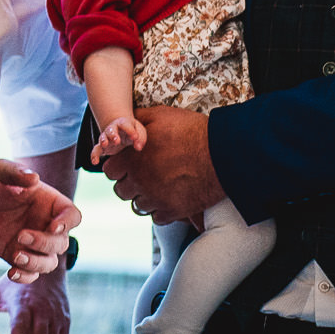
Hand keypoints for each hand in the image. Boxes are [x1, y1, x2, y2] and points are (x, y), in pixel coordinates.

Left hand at [0, 158, 80, 280]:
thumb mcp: (0, 170)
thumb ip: (17, 173)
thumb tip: (33, 178)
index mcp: (49, 203)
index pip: (72, 215)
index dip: (68, 223)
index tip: (53, 226)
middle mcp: (46, 225)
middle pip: (62, 243)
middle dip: (44, 243)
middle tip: (21, 235)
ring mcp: (33, 243)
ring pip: (49, 262)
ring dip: (36, 263)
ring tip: (16, 256)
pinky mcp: (17, 255)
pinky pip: (30, 273)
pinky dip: (24, 277)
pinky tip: (12, 273)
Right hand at [92, 114, 146, 160]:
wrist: (122, 132)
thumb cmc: (133, 131)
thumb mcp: (139, 131)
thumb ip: (140, 138)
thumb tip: (138, 148)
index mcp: (122, 123)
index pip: (125, 124)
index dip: (129, 130)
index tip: (134, 137)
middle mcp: (112, 129)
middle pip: (110, 130)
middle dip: (113, 134)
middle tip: (117, 140)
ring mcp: (106, 138)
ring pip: (102, 138)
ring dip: (103, 141)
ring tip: (104, 145)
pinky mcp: (102, 147)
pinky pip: (96, 150)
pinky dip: (94, 155)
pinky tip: (94, 162)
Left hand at [102, 105, 220, 224]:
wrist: (224, 153)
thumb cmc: (192, 131)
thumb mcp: (160, 115)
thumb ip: (136, 120)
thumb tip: (123, 124)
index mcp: (132, 159)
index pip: (110, 171)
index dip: (118, 167)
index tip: (128, 165)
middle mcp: (140, 181)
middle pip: (121, 191)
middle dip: (129, 183)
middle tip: (144, 176)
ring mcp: (156, 198)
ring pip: (138, 206)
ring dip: (144, 197)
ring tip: (158, 187)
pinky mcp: (174, 210)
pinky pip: (157, 218)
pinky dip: (161, 210)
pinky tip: (170, 198)